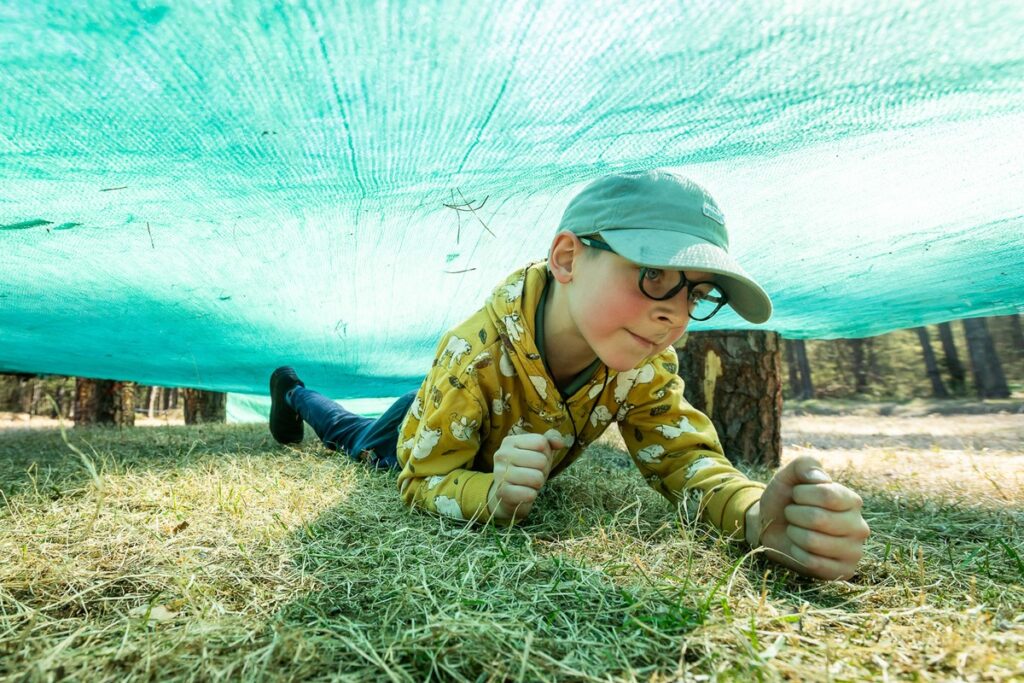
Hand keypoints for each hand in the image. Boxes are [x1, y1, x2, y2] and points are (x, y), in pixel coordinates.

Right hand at [487, 433, 564, 521]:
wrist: (510, 496)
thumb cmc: (527, 469)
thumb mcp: (540, 451)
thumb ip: (551, 440)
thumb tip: (560, 443)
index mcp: (510, 441)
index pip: (541, 442)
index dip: (546, 453)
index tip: (536, 460)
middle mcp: (502, 455)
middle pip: (541, 460)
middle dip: (543, 470)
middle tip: (533, 474)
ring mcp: (500, 474)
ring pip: (537, 478)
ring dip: (538, 484)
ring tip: (529, 483)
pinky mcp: (502, 492)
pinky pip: (528, 494)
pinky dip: (532, 495)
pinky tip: (525, 493)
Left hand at [747, 456, 869, 579]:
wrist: (772, 528)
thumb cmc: (785, 500)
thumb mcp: (789, 476)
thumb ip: (804, 465)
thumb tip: (819, 478)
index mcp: (852, 500)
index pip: (827, 494)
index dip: (802, 494)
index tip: (796, 495)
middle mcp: (859, 526)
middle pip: (819, 518)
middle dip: (794, 514)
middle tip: (793, 514)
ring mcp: (854, 551)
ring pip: (813, 542)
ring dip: (794, 533)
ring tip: (795, 530)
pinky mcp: (843, 571)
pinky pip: (813, 563)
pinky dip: (796, 553)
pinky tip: (798, 548)